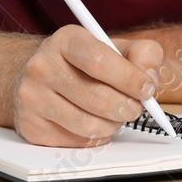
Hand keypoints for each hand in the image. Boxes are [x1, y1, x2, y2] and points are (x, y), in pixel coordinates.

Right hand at [8, 25, 164, 146]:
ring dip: (112, 125)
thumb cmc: (82, 64)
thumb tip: (150, 78)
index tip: (147, 89)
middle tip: (135, 107)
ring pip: (89, 125)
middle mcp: (42, 66)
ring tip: (113, 115)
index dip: (130, 78)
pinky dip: (95, 137)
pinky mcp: (31, 126)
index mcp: (65, 40)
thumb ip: (140, 54)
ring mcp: (32, 98)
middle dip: (127, 107)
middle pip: (98, 98)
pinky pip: (77, 141)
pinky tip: (92, 122)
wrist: (34, 78)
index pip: (99, 61)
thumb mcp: (111, 47)